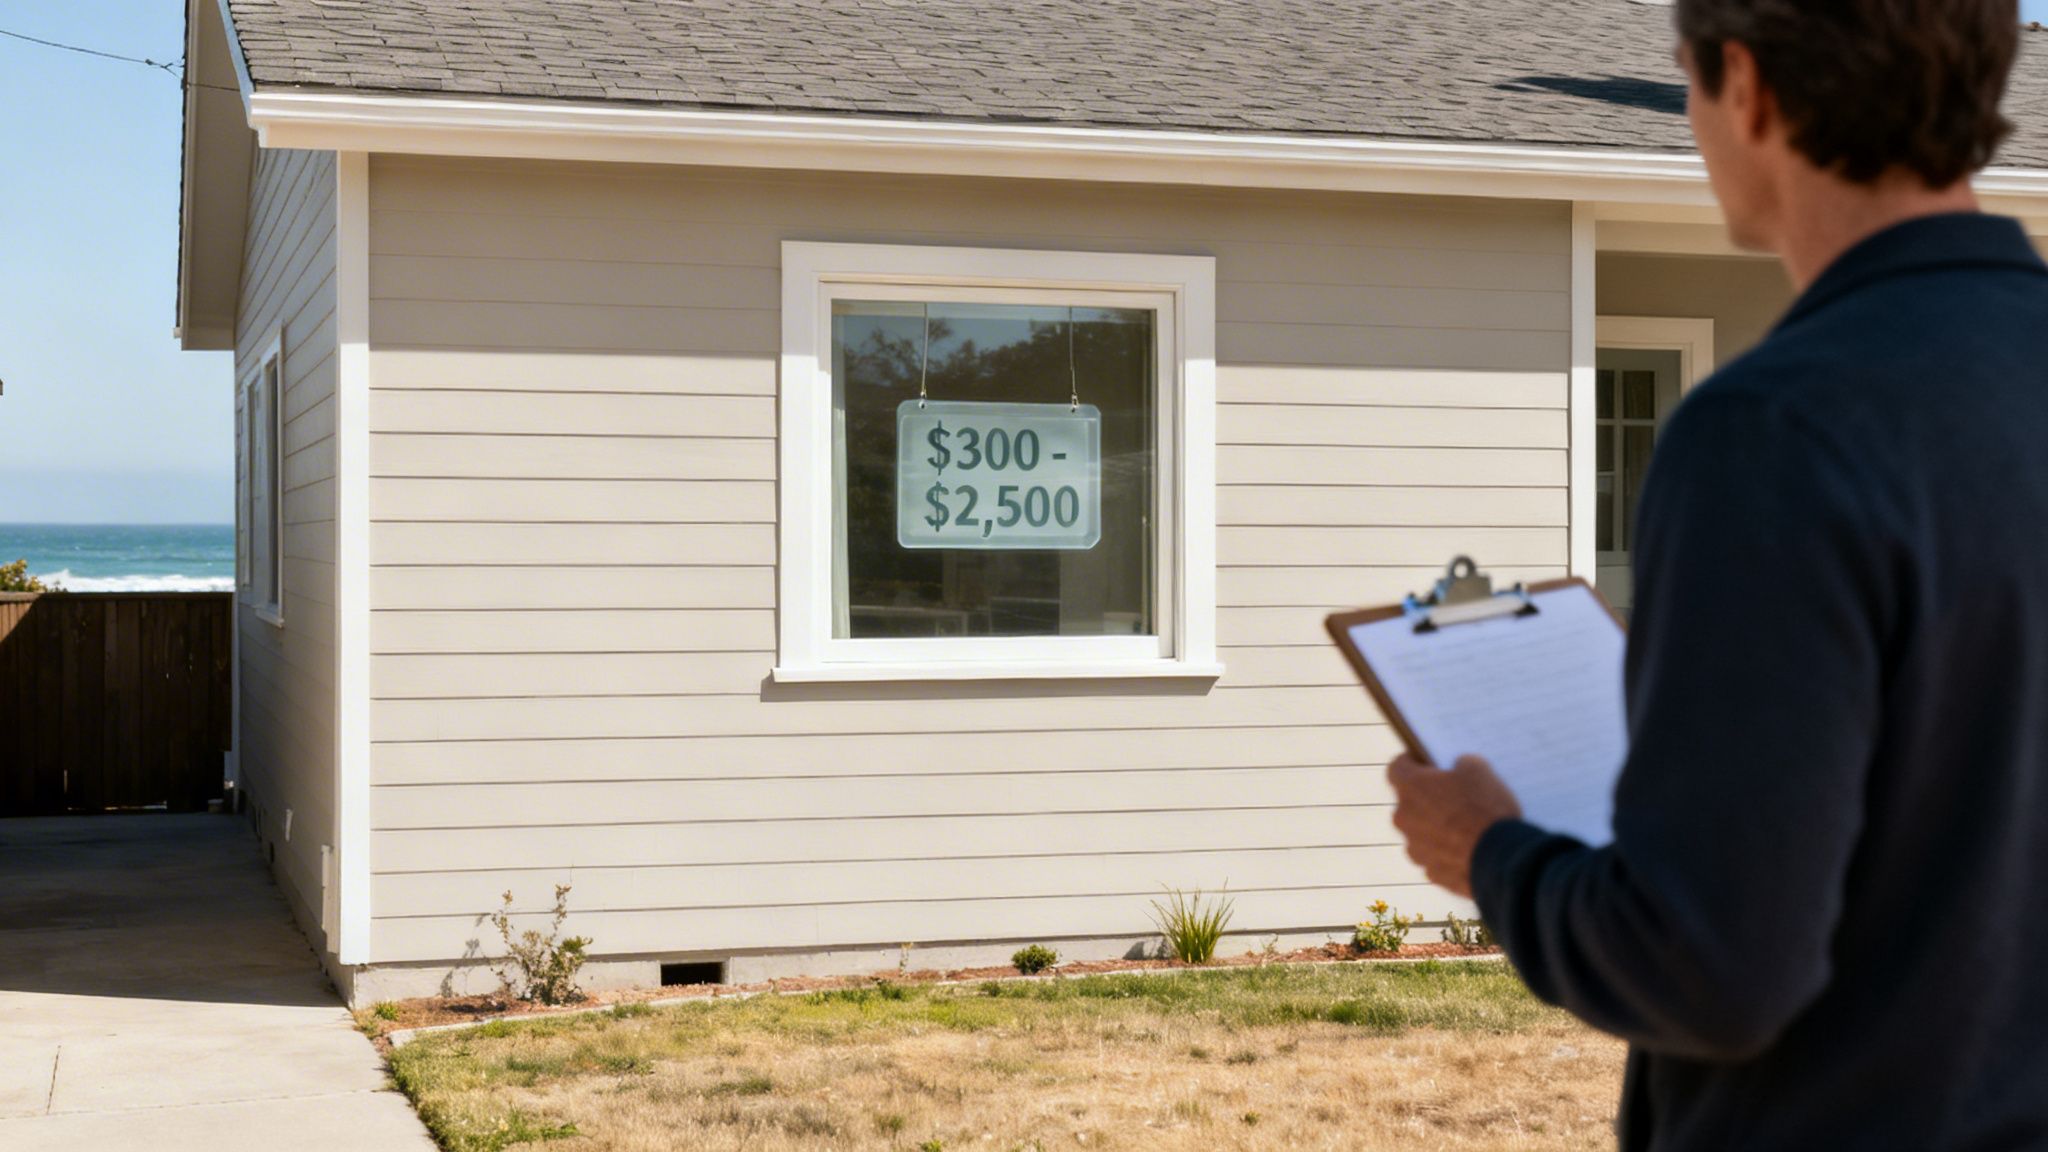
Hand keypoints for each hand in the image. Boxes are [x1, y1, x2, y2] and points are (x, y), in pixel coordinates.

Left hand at [1387, 753, 1523, 897]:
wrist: (1501, 859)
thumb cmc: (1486, 809)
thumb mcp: (1480, 770)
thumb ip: (1462, 763)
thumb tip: (1459, 767)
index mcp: (1411, 788)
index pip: (1396, 767)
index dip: (1413, 762)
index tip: (1429, 762)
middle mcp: (1404, 818)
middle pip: (1409, 802)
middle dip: (1428, 798)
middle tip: (1455, 795)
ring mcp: (1416, 848)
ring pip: (1421, 832)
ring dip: (1437, 827)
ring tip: (1467, 826)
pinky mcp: (1431, 872)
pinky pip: (1436, 856)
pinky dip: (1448, 852)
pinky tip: (1471, 849)